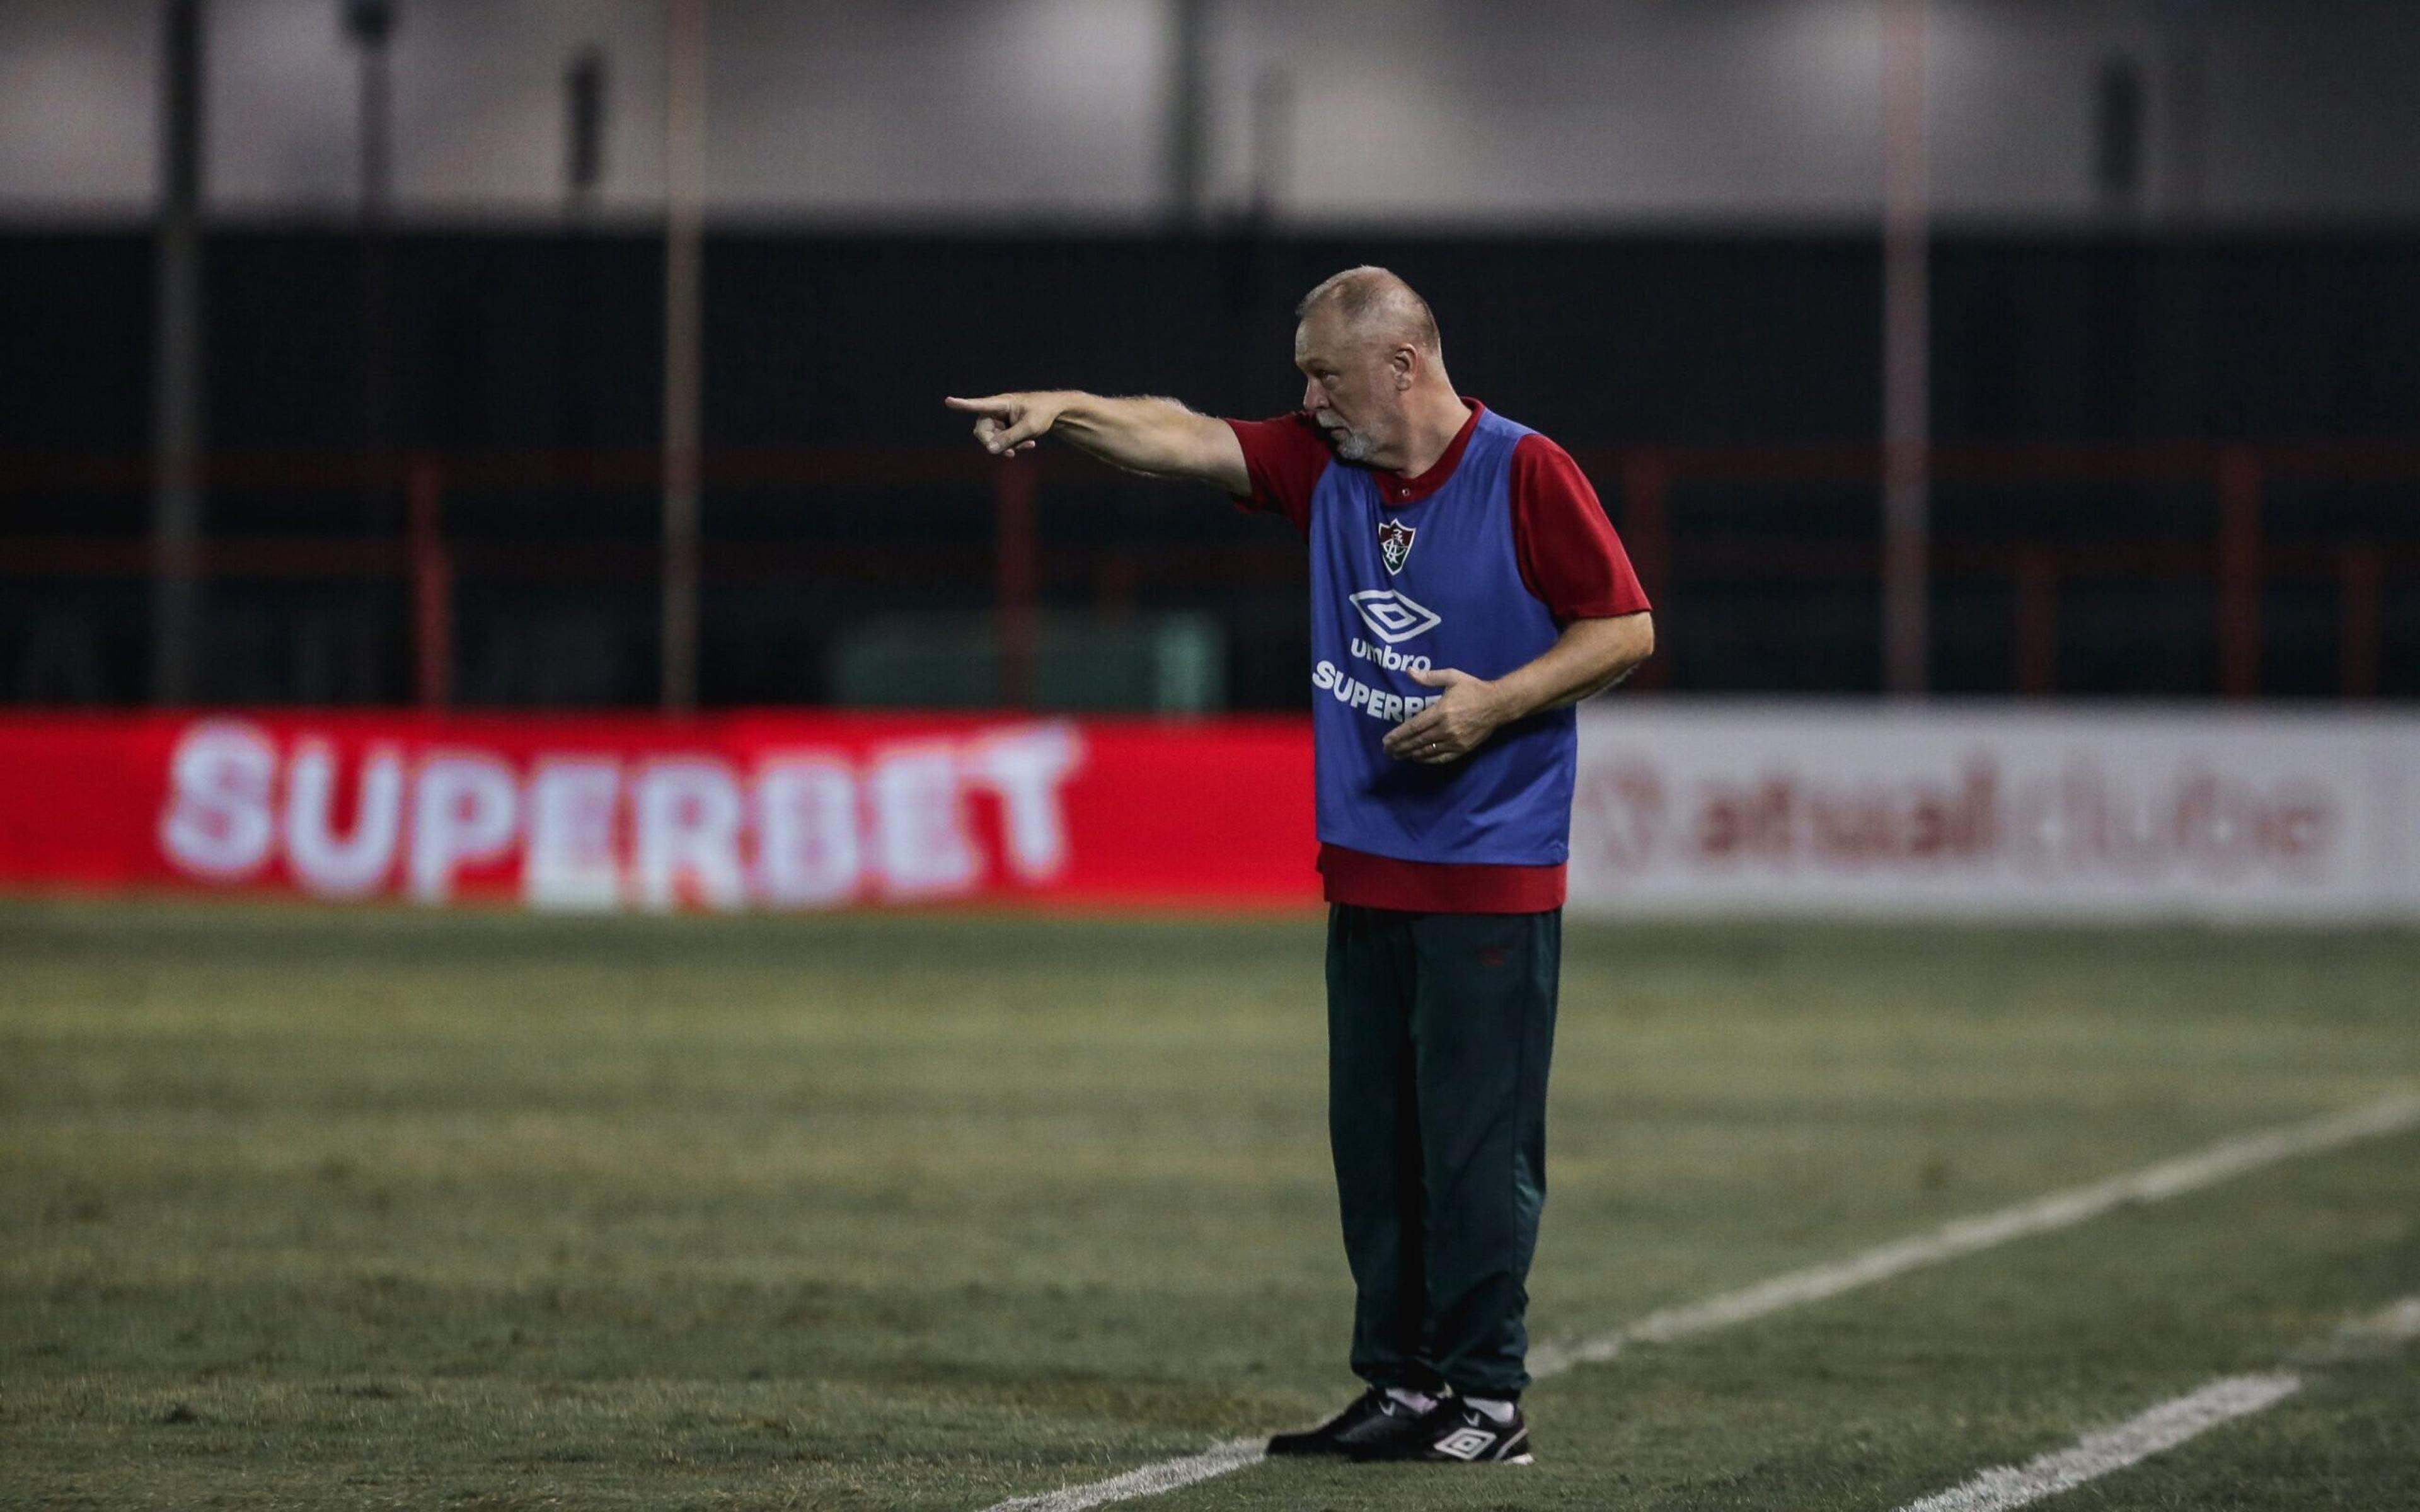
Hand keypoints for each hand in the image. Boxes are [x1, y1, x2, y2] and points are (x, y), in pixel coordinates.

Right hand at [945, 392, 1062, 455]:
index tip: (948, 401)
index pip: (979, 405)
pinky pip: (1001, 443)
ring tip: (1028, 445)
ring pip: (992, 440)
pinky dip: (1013, 446)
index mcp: (1000, 403)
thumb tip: (989, 450)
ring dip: (1007, 446)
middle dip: (994, 443)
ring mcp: (998, 420)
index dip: (963, 405)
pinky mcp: (1002, 429)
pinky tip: (1030, 444)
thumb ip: (1010, 438)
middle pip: (982, 430)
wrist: (1054, 412)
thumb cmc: (1042, 413)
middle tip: (1010, 453)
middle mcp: (995, 411)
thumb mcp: (1029, 427)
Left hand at [1381, 666, 1508, 763]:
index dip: (1398, 735)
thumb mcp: (1451, 677)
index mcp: (1441, 711)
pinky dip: (1427, 759)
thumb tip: (1409, 671)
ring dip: (1410, 754)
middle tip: (1387, 751)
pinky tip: (1418, 758)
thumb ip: (1429, 677)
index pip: (1413, 727)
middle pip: (1417, 741)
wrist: (1498, 704)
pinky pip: (1441, 758)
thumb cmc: (1473, 689)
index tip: (1386, 740)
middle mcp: (1446, 729)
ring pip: (1427, 751)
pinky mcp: (1462, 749)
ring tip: (1398, 755)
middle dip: (1400, 747)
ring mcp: (1455, 741)